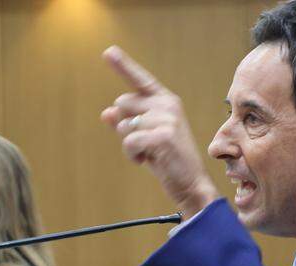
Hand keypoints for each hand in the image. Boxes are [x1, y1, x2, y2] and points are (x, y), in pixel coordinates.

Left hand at [100, 46, 218, 219]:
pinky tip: (146, 161)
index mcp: (166, 101)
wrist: (190, 184)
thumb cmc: (168, 161)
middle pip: (122, 104)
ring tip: (149, 154)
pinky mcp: (162, 135)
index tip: (108, 51)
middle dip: (124, 127)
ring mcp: (166, 118)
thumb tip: (106, 113)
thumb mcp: (146, 139)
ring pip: (123, 126)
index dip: (123, 65)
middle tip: (145, 144)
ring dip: (129, 145)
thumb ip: (128, 123)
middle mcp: (167, 104)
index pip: (140, 80)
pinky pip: (128, 142)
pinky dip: (132, 155)